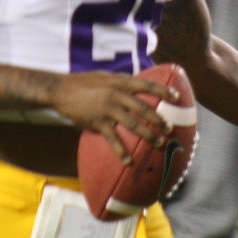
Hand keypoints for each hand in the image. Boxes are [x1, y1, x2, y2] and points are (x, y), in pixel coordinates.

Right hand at [50, 71, 178, 163]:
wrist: (60, 89)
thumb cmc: (83, 82)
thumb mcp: (105, 77)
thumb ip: (121, 82)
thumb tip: (137, 84)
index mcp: (120, 82)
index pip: (148, 85)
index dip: (164, 91)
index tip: (177, 97)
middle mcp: (117, 94)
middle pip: (144, 108)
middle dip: (159, 120)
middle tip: (170, 129)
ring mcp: (108, 108)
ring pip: (134, 124)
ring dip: (148, 135)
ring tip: (158, 144)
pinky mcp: (98, 122)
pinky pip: (113, 138)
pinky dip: (121, 151)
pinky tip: (128, 160)